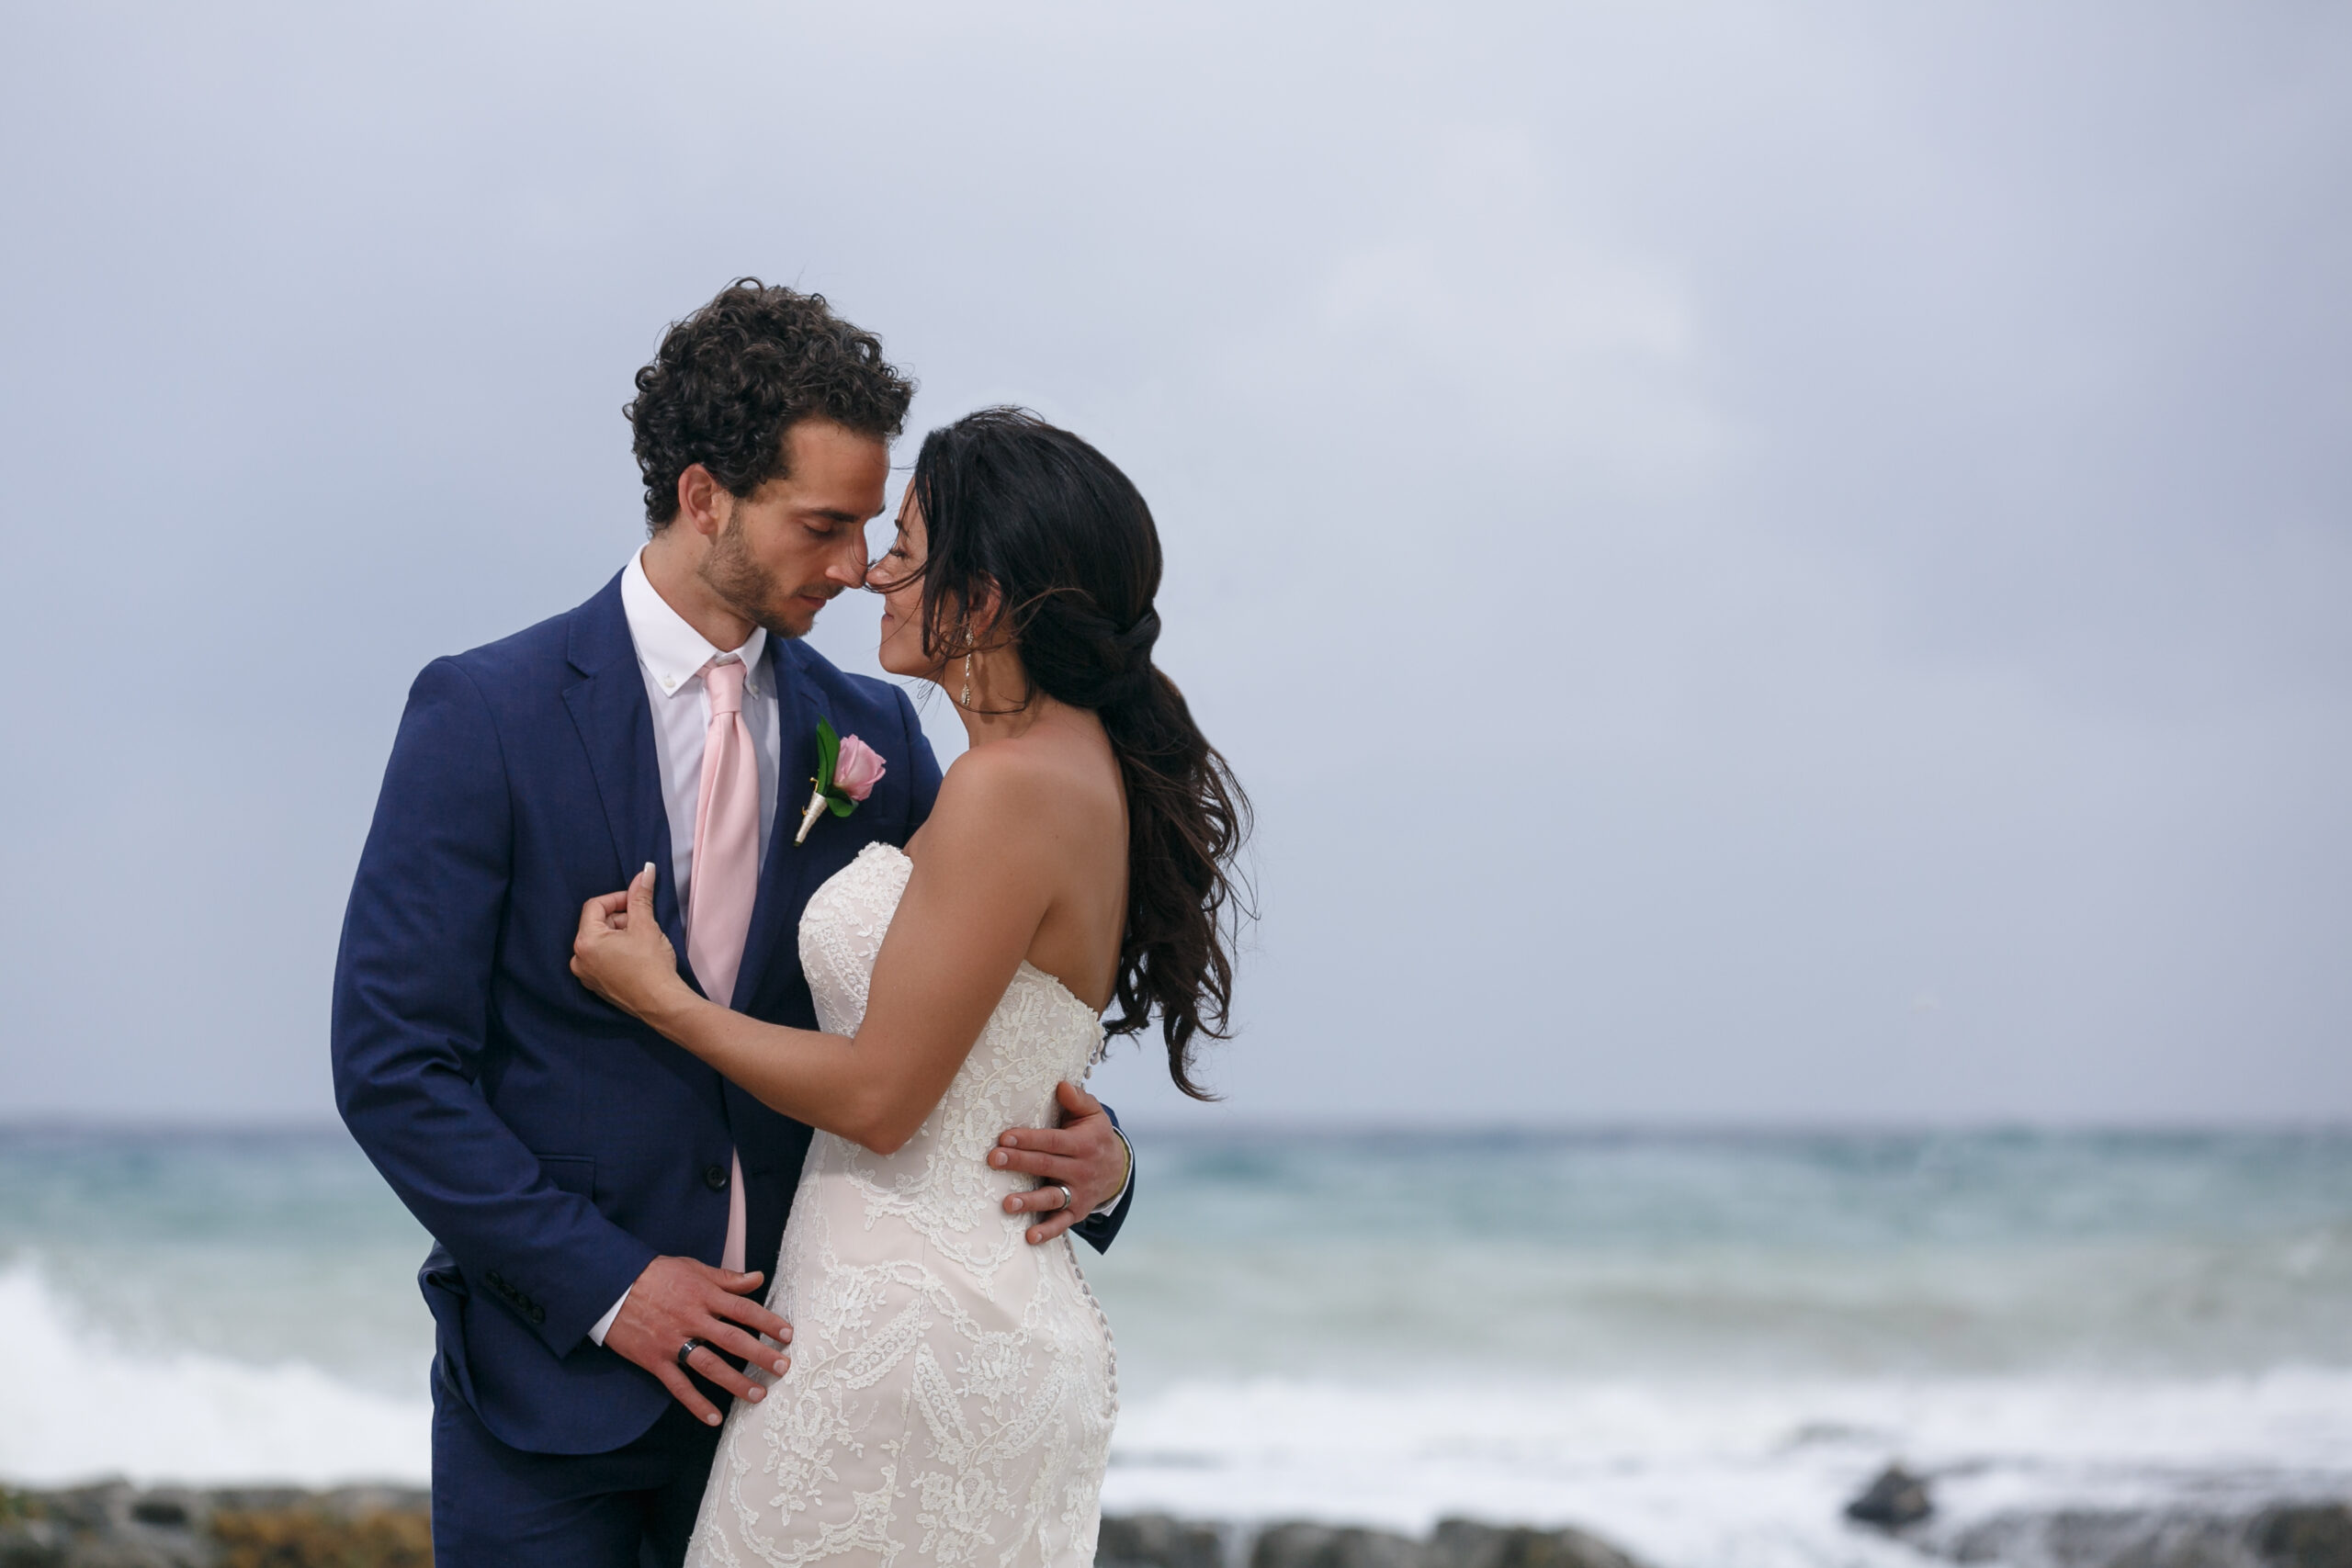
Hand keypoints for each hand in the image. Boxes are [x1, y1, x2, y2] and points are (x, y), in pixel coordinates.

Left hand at [573, 864, 685, 1021]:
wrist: (661, 1003)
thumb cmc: (652, 965)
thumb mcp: (646, 925)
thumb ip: (641, 896)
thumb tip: (646, 870)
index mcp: (586, 941)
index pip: (595, 905)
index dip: (618, 898)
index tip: (637, 901)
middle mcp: (578, 958)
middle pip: (596, 924)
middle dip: (620, 918)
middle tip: (643, 923)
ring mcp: (586, 974)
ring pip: (599, 941)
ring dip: (619, 935)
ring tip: (642, 941)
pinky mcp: (596, 985)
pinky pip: (601, 959)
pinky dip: (616, 951)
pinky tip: (636, 956)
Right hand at [602, 1255, 792, 1426]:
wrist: (610, 1285)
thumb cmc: (655, 1274)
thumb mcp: (692, 1268)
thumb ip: (726, 1278)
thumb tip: (757, 1278)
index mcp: (703, 1294)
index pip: (743, 1309)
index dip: (768, 1322)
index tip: (787, 1335)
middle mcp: (692, 1318)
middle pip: (732, 1339)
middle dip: (760, 1354)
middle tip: (782, 1367)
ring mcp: (673, 1341)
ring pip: (710, 1365)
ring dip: (736, 1382)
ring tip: (758, 1394)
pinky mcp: (655, 1359)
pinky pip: (678, 1385)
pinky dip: (696, 1403)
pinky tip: (714, 1418)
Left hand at [990, 1082, 1129, 1244]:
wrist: (1118, 1169)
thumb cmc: (1094, 1135)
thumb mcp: (1093, 1114)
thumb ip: (1078, 1099)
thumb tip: (1061, 1085)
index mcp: (1083, 1143)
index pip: (1053, 1141)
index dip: (1029, 1139)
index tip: (1004, 1137)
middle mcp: (1081, 1169)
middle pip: (1047, 1166)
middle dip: (1019, 1162)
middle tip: (993, 1159)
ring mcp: (1079, 1192)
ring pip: (1052, 1197)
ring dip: (1030, 1201)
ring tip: (1008, 1204)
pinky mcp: (1077, 1211)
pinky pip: (1062, 1223)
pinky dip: (1047, 1231)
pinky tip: (1030, 1236)